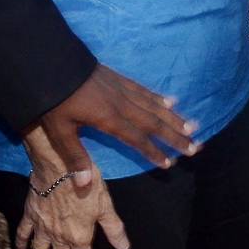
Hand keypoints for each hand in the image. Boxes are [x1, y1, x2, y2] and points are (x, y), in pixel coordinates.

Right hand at [14, 168, 127, 248]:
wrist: (59, 166)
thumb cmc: (86, 184)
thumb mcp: (106, 205)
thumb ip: (113, 228)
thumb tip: (124, 247)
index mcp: (80, 236)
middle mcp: (59, 237)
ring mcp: (43, 228)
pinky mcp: (30, 216)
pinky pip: (23, 234)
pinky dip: (21, 245)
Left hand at [36, 64, 200, 183]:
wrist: (52, 63)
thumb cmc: (54, 100)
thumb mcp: (58, 131)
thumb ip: (74, 156)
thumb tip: (84, 185)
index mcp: (110, 118)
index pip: (137, 138)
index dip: (153, 152)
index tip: (170, 163)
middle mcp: (123, 104)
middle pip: (154, 122)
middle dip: (175, 136)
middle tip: (195, 147)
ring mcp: (123, 89)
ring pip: (154, 106)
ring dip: (174, 117)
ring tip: (192, 126)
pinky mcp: (119, 79)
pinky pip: (145, 90)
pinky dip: (159, 98)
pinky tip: (171, 101)